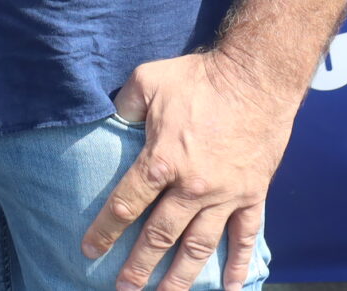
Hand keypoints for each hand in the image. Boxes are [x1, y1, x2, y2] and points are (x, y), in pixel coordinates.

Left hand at [83, 51, 292, 290]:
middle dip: (139, 267)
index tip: (89, 250)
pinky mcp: (252, 195)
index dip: (105, 230)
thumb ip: (124, 105)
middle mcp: (192, 187)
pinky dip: (238, 264)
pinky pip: (245, 236)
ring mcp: (224, 195)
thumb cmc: (198, 78)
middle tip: (123, 290)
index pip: (126, 205)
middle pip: (159, 236)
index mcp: (161, 161)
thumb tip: (109, 119)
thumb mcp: (148, 81)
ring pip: (198, 246)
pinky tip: (230, 287)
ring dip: (181, 276)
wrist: (256, 78)